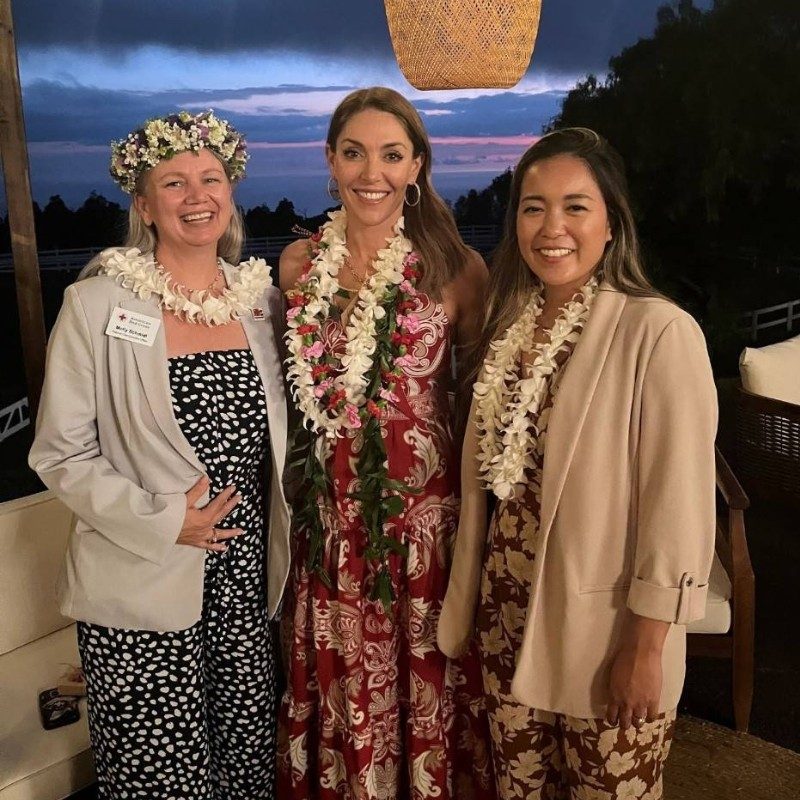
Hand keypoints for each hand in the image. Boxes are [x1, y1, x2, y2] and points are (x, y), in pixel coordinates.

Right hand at [177, 476, 242, 551]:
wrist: (160, 531)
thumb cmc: (172, 516)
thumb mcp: (185, 501)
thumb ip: (197, 491)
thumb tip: (207, 479)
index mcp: (205, 516)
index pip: (219, 503)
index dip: (226, 495)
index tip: (233, 488)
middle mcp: (206, 527)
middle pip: (221, 514)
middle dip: (231, 505)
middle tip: (239, 498)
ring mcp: (202, 536)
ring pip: (219, 533)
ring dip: (230, 532)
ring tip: (241, 531)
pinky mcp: (196, 542)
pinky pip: (208, 545)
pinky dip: (216, 547)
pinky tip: (224, 548)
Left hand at [605, 612, 669, 728]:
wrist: (640, 653)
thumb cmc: (624, 659)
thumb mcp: (614, 676)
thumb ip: (615, 689)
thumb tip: (616, 696)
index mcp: (614, 695)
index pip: (612, 716)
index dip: (613, 720)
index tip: (614, 721)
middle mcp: (626, 703)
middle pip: (625, 723)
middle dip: (625, 724)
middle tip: (626, 723)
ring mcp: (640, 703)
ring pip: (638, 722)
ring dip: (637, 722)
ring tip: (638, 721)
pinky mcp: (653, 700)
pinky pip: (652, 717)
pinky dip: (650, 718)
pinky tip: (649, 715)